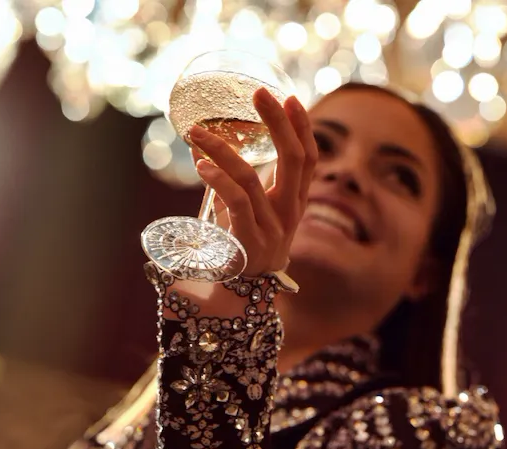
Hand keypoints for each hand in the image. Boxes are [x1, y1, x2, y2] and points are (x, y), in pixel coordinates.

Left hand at [188, 89, 317, 276]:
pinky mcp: (250, 241)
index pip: (309, 160)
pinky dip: (217, 179)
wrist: (243, 295)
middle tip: (259, 93)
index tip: (290, 98)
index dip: (303, 128)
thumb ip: (241, 182)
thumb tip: (213, 148)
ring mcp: (271, 228)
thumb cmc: (246, 247)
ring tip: (197, 133)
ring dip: (222, 149)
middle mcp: (289, 214)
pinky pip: (236, 202)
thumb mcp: (251, 211)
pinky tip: (201, 165)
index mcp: (295, 203)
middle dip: (278, 122)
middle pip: (294, 160)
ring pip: (251, 178)